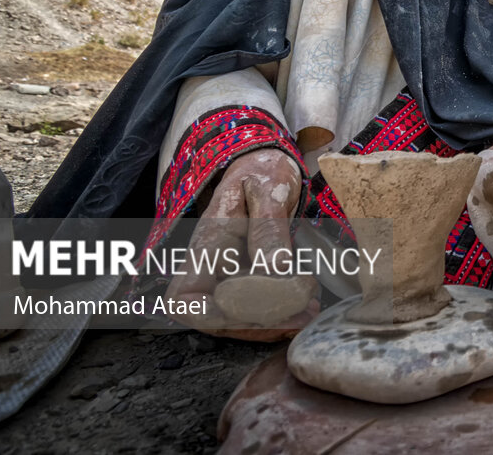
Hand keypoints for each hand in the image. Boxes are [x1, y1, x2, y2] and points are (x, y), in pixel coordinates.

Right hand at [163, 148, 318, 340]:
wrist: (269, 169)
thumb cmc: (262, 174)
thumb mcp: (269, 192)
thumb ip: (269, 229)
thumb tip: (273, 269)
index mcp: (208, 244)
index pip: (183, 297)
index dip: (206, 314)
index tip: (246, 305)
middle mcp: (212, 268)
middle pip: (217, 318)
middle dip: (259, 320)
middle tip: (301, 303)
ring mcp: (230, 278)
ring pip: (240, 320)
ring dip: (275, 323)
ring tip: (309, 310)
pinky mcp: (249, 284)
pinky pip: (259, 312)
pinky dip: (282, 317)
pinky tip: (307, 309)